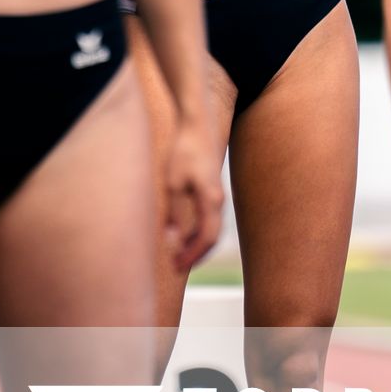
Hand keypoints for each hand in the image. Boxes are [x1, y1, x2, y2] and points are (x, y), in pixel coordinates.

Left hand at [162, 116, 224, 272]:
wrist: (198, 124)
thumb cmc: (183, 151)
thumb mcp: (173, 184)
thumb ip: (174, 214)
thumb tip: (172, 241)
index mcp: (210, 201)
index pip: (206, 238)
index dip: (192, 255)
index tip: (176, 266)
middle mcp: (218, 200)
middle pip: (212, 238)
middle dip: (196, 255)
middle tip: (176, 267)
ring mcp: (217, 194)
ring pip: (212, 229)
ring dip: (197, 245)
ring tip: (178, 255)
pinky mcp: (212, 189)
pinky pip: (209, 218)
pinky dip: (198, 232)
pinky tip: (183, 234)